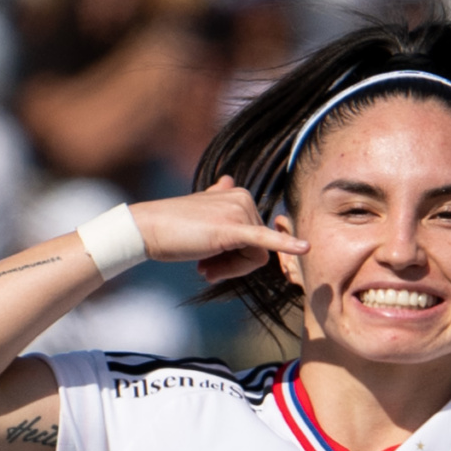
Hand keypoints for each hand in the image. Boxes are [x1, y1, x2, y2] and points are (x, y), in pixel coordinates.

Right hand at [130, 176, 308, 281]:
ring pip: (255, 258)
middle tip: (204, 269)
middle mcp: (243, 198)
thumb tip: (229, 180)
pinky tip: (305, 248)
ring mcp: (238, 212)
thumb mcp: (202, 210)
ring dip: (230, 271)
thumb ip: (219, 198)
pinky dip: (286, 246)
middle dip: (232, 267)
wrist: (146, 229)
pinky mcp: (232, 229)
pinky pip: (264, 242)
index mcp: (240, 195)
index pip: (255, 238)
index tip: (209, 262)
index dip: (235, 259)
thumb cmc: (172, 226)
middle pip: (257, 250)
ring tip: (204, 269)